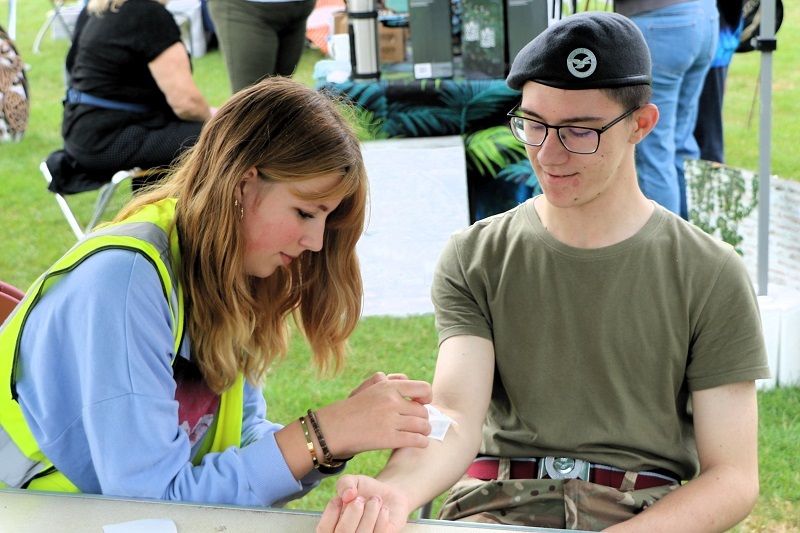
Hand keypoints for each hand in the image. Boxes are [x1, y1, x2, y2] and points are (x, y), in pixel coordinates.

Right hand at [314, 375, 431, 457]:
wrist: (332, 428)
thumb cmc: (353, 409)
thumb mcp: (370, 389)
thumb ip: (391, 383)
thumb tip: (411, 388)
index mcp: (388, 387)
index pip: (423, 388)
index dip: (427, 398)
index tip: (422, 404)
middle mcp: (391, 401)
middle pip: (423, 411)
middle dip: (423, 418)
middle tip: (419, 424)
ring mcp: (390, 420)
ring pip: (423, 426)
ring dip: (424, 431)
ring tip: (420, 433)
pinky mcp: (389, 438)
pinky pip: (416, 440)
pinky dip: (422, 442)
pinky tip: (419, 443)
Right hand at [316, 475, 410, 532]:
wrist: (388, 495)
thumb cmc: (365, 490)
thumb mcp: (352, 481)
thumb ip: (344, 483)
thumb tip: (347, 495)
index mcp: (334, 525)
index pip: (323, 529)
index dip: (330, 513)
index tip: (341, 499)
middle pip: (343, 532)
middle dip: (353, 511)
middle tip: (361, 499)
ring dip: (370, 512)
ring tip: (375, 500)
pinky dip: (382, 518)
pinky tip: (383, 509)